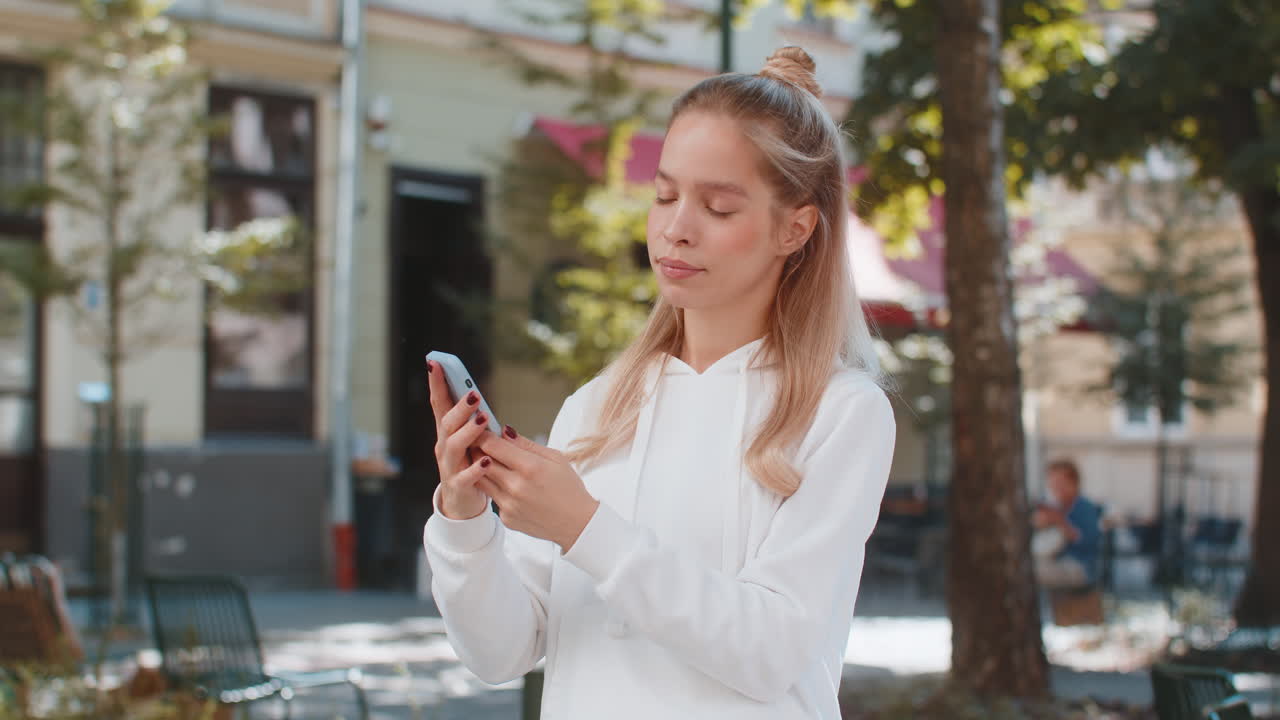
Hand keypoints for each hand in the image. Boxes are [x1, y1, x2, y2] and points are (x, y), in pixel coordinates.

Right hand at [427, 359, 492, 519]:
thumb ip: (470, 419)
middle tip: (474, 394)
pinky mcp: (457, 485)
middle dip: (459, 407)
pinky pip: (465, 476)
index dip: (436, 383)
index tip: (434, 362)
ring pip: (454, 446)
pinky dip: (475, 468)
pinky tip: (486, 460)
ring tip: (483, 420)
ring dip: (468, 432)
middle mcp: (444, 446)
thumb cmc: (469, 464)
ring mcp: (448, 466)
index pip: (439, 403)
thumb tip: (474, 393)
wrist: (462, 503)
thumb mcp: (469, 439)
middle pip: (447, 423)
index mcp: (447, 432)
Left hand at [474, 427, 598, 551]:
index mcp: (531, 467)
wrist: (577, 524)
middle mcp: (516, 487)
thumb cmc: (569, 489)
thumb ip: (526, 444)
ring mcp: (509, 504)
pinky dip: (496, 489)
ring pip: (481, 480)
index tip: (481, 430)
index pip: (492, 445)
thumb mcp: (555, 458)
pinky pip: (492, 498)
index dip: (483, 435)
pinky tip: (509, 487)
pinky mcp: (506, 517)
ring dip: (482, 469)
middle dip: (478, 449)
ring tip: (491, 463)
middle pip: (481, 461)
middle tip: (480, 443)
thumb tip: (505, 431)